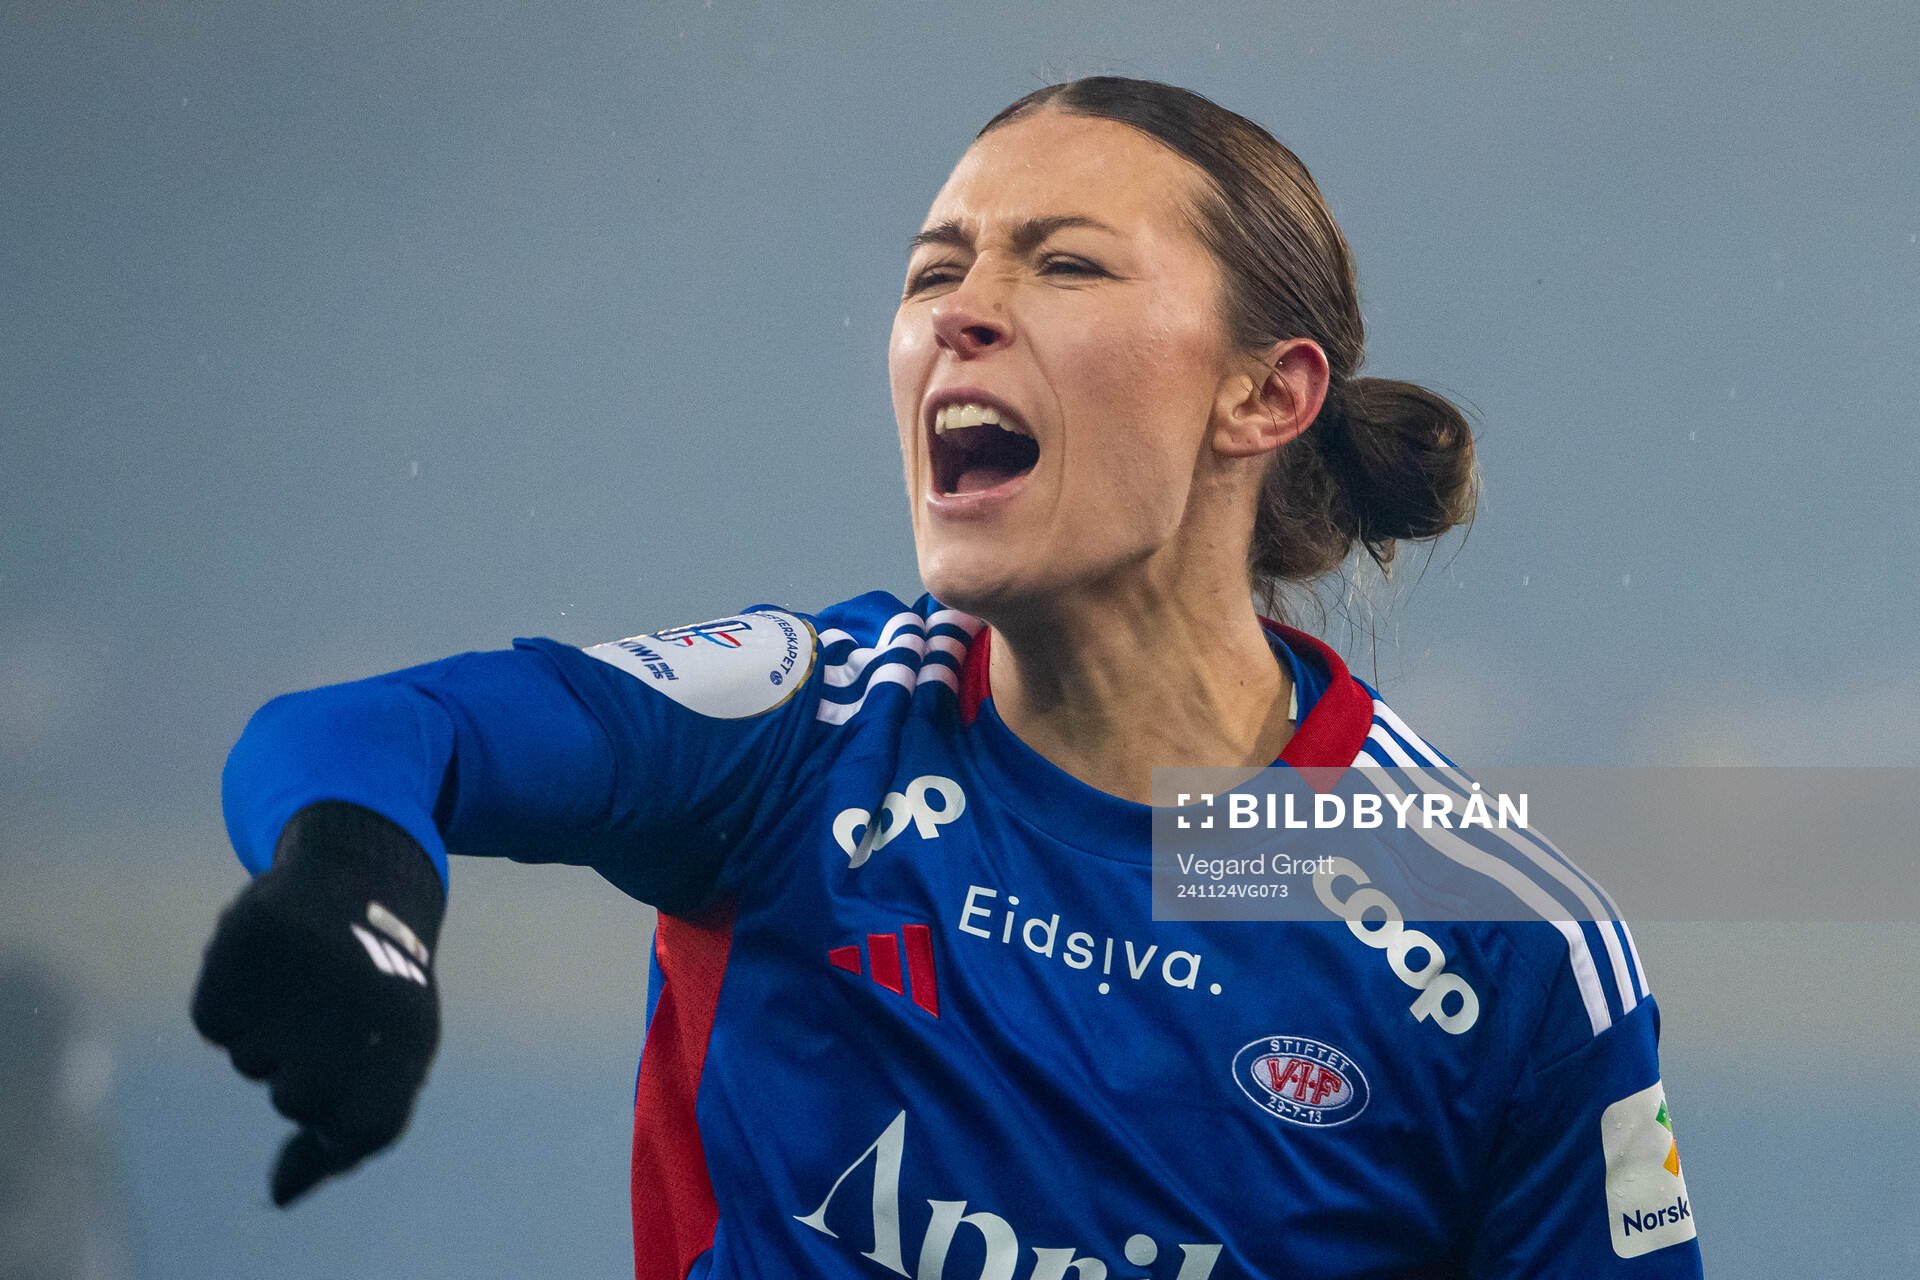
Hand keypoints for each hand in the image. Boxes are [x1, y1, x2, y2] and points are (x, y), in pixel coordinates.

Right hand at [191, 801, 445, 1205]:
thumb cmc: (378, 988)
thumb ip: (351, 1135)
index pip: (360, 1128)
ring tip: (305, 981)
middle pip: (296, 1098)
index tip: (344, 1081)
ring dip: (267, 1032)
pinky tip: (268, 969)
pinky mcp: (249, 939)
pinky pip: (214, 1021)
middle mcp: (359, 998)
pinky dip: (231, 1005)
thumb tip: (280, 1195)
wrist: (361, 877)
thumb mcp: (394, 1059)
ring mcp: (303, 967)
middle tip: (330, 1016)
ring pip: (251, 1057)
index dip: (341, 1122)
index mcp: (409, 1032)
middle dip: (302, 1071)